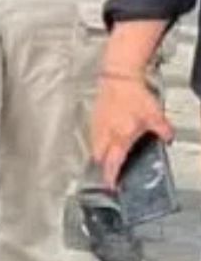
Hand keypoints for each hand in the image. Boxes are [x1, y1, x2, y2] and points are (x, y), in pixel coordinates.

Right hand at [91, 72, 172, 189]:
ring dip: (99, 153)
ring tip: (107, 156)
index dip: (110, 176)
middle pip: (98, 156)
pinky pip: (93, 132)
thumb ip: (163, 130)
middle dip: (103, 166)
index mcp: (119, 136)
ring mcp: (98, 122)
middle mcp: (105, 132)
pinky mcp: (94, 113)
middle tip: (109, 171)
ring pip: (94, 145)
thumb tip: (168, 137)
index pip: (112, 162)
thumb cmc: (133, 94)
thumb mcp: (155, 115)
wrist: (119, 75)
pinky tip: (105, 136)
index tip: (111, 185)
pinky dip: (97, 139)